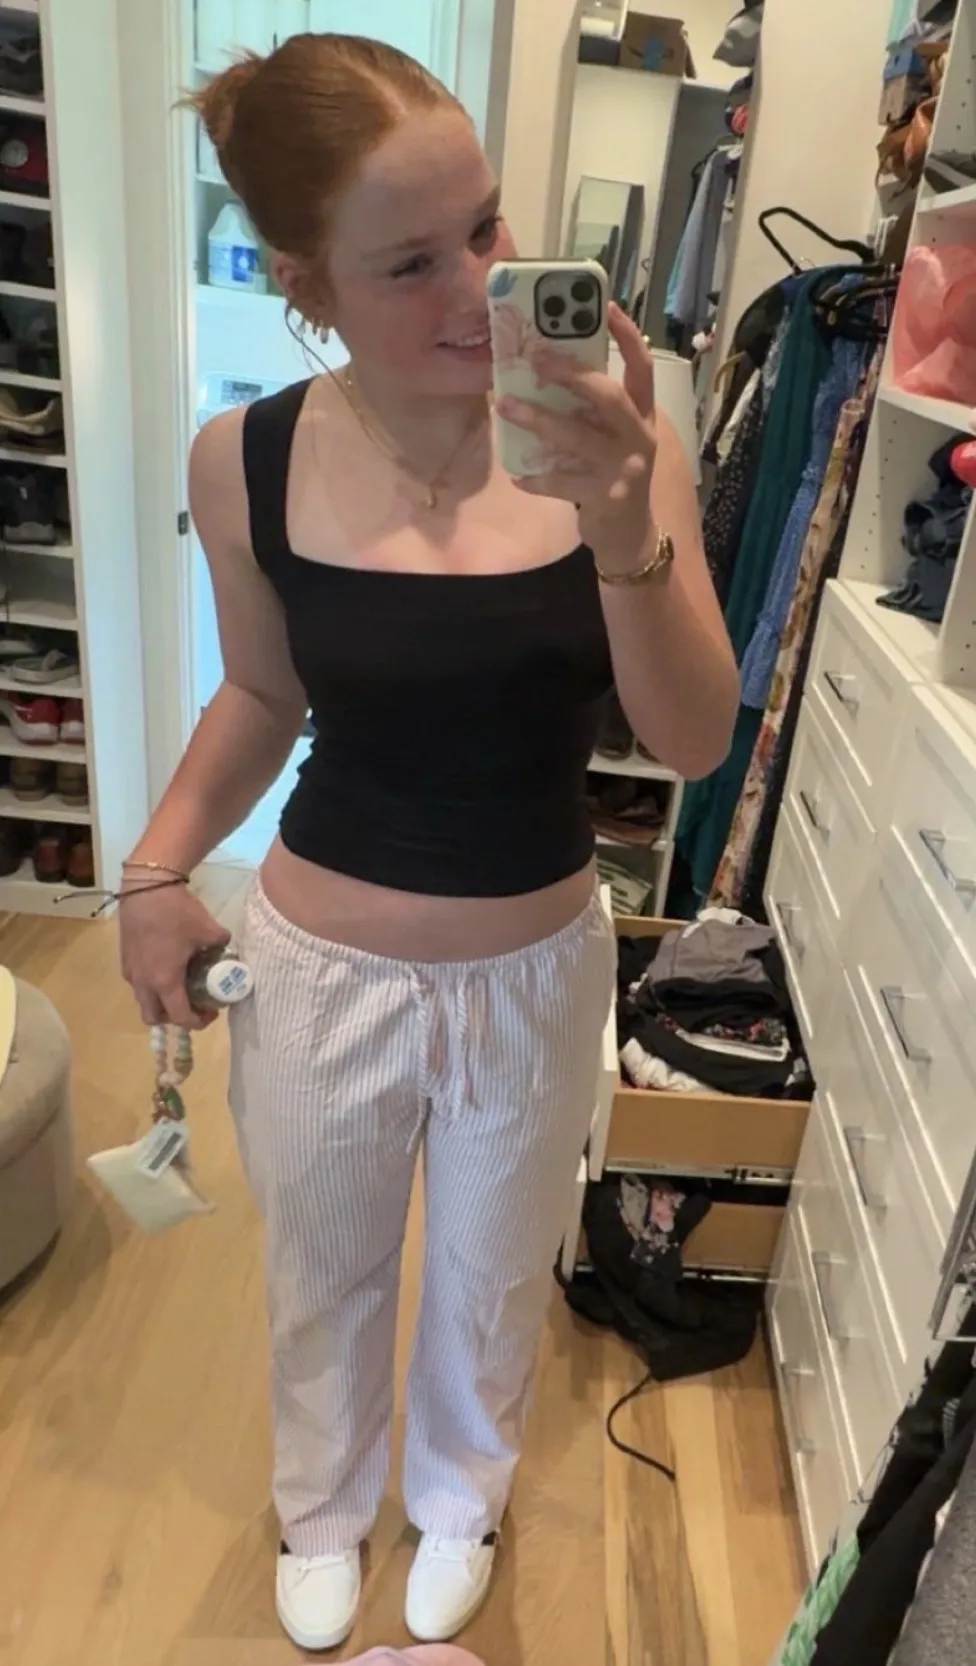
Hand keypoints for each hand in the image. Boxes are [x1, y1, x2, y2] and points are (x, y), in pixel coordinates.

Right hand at [119, 882, 230, 1030]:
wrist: (146, 887)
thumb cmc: (177, 911)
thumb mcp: (209, 930)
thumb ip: (222, 944)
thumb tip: (227, 947)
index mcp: (165, 981)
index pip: (180, 1017)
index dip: (199, 1022)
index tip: (212, 1012)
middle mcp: (143, 983)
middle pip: (155, 1017)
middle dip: (175, 1018)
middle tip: (193, 1004)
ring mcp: (131, 972)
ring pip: (144, 1001)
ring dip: (161, 1002)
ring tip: (181, 986)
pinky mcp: (125, 959)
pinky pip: (138, 984)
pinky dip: (152, 985)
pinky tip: (166, 966)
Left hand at [496, 302, 657, 575]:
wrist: (629, 536)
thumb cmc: (614, 476)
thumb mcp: (615, 438)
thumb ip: (593, 411)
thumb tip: (545, 373)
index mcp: (642, 416)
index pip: (642, 368)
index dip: (626, 336)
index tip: (606, 306)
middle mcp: (638, 437)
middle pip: (607, 396)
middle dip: (570, 374)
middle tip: (534, 359)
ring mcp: (623, 468)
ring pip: (577, 436)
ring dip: (537, 419)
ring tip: (504, 406)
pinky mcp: (605, 498)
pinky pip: (562, 482)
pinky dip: (537, 478)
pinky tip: (517, 475)